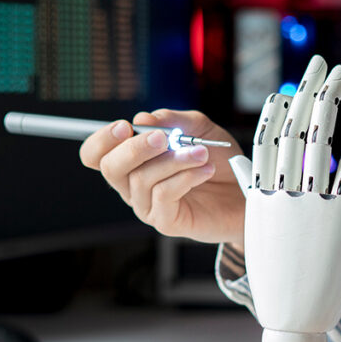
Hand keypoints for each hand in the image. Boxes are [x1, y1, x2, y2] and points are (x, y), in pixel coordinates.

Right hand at [79, 109, 244, 245]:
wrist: (245, 193)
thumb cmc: (218, 161)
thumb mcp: (198, 129)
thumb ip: (172, 120)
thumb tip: (143, 119)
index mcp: (133, 161)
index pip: (96, 154)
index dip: (102, 140)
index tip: (125, 126)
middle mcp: (134, 185)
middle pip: (110, 168)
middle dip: (136, 148)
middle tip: (164, 138)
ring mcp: (148, 206)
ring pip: (142, 179)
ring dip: (174, 160)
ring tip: (201, 153)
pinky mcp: (166, 222)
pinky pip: (164, 196)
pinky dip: (185, 177)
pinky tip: (204, 170)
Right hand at [232, 55, 340, 341]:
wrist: (293, 314)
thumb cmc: (276, 275)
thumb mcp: (259, 228)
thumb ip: (253, 192)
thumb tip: (241, 164)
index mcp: (261, 195)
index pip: (268, 139)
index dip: (280, 109)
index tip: (291, 88)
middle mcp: (283, 192)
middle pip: (296, 128)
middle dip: (310, 90)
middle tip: (322, 62)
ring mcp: (310, 201)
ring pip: (319, 140)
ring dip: (331, 103)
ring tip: (339, 77)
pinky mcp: (337, 214)